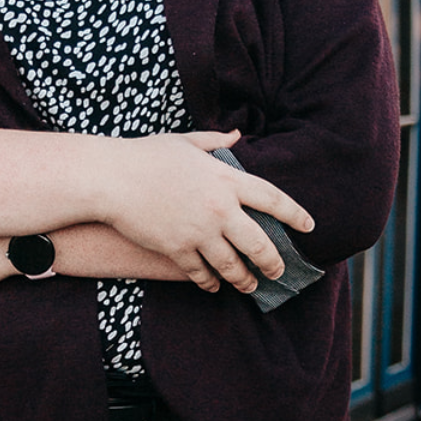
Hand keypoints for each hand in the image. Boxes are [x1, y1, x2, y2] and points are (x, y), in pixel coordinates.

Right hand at [95, 131, 314, 294]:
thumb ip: (216, 140)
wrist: (111, 178)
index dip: (296, 214)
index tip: (309, 227)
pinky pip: (201, 274)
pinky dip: (210, 283)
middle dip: (274, 262)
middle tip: (280, 272)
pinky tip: (215, 286)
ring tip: (252, 286)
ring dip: (244, 279)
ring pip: (233, 265)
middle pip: (259, 243)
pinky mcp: (177, 249)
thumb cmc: (148, 155)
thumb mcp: (186, 141)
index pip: (274, 199)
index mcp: (227, 179)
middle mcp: (219, 208)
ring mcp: (199, 232)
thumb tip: (237, 133)